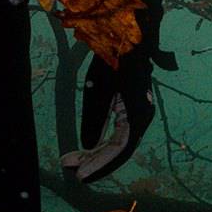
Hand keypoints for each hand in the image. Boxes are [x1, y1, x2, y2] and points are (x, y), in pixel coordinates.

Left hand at [61, 52, 155, 183]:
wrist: (129, 35)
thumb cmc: (114, 59)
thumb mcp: (98, 89)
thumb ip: (94, 118)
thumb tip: (88, 145)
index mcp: (138, 113)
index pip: (120, 149)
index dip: (100, 165)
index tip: (80, 176)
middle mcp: (142, 116)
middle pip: (118, 148)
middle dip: (94, 160)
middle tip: (70, 168)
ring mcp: (138, 113)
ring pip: (117, 142)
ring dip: (95, 152)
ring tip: (72, 160)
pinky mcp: (130, 108)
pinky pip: (117, 132)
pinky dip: (101, 140)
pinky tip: (85, 147)